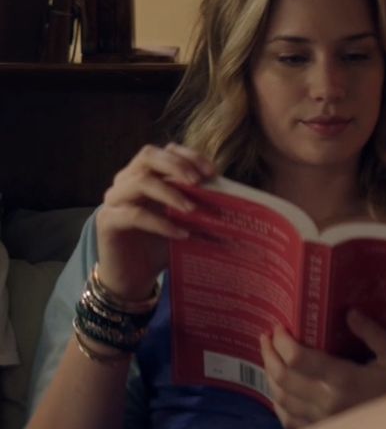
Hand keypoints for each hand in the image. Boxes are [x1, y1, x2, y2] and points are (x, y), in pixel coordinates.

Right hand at [95, 142, 215, 300]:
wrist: (132, 278)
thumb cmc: (160, 246)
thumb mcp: (185, 224)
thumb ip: (202, 211)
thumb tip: (235, 209)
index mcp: (147, 173)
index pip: (167, 150)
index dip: (189, 156)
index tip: (213, 172)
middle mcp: (127, 180)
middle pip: (148, 155)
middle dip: (177, 165)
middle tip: (199, 182)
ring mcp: (114, 199)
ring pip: (141, 181)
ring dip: (170, 192)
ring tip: (192, 209)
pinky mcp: (108, 221)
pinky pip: (134, 215)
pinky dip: (161, 222)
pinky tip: (181, 234)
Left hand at [260, 309, 385, 428]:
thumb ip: (372, 333)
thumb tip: (350, 312)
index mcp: (343, 379)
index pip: (297, 359)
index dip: (282, 341)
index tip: (279, 327)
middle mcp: (327, 402)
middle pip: (282, 377)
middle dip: (269, 353)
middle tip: (266, 336)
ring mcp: (322, 422)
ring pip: (281, 398)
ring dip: (269, 374)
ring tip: (268, 355)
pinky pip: (288, 419)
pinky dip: (277, 401)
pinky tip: (277, 388)